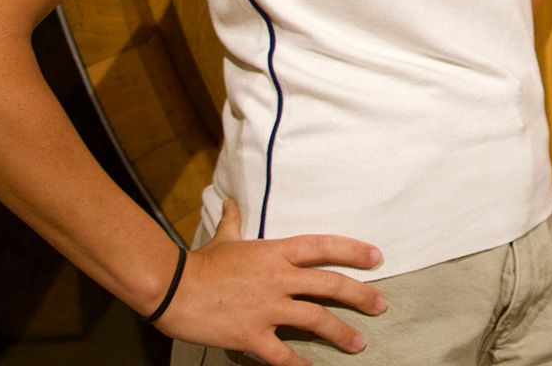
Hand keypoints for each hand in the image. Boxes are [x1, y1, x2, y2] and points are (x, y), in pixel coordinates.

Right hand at [157, 198, 389, 365]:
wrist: (171, 289)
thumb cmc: (199, 264)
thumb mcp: (223, 238)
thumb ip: (233, 221)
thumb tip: (231, 202)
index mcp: (275, 252)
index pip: (323, 246)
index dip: (354, 250)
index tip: (377, 257)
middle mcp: (277, 279)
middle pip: (330, 285)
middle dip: (360, 296)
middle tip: (380, 305)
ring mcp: (266, 308)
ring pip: (315, 319)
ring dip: (341, 332)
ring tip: (358, 343)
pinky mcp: (251, 334)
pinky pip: (282, 354)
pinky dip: (299, 364)